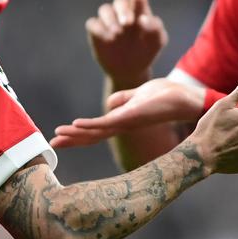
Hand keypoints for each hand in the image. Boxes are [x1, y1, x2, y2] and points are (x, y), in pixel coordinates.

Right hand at [50, 77, 205, 147]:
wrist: (186, 99)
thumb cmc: (167, 96)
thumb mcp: (140, 94)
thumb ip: (123, 99)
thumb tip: (108, 104)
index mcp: (122, 120)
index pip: (96, 130)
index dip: (78, 134)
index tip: (59, 136)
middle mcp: (122, 125)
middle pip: (92, 135)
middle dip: (72, 140)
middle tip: (51, 144)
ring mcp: (126, 123)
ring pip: (96, 131)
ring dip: (76, 134)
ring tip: (58, 136)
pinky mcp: (131, 117)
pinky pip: (106, 123)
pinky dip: (90, 125)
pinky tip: (76, 124)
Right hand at [86, 0, 167, 85]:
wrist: (130, 70)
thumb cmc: (147, 50)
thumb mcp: (157, 41)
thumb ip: (155, 28)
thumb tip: (144, 18)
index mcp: (139, 10)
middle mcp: (122, 12)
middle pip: (120, 2)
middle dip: (123, 10)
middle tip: (127, 23)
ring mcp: (108, 21)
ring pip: (105, 10)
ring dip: (110, 19)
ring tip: (116, 33)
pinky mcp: (96, 32)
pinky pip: (93, 24)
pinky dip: (98, 29)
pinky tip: (107, 38)